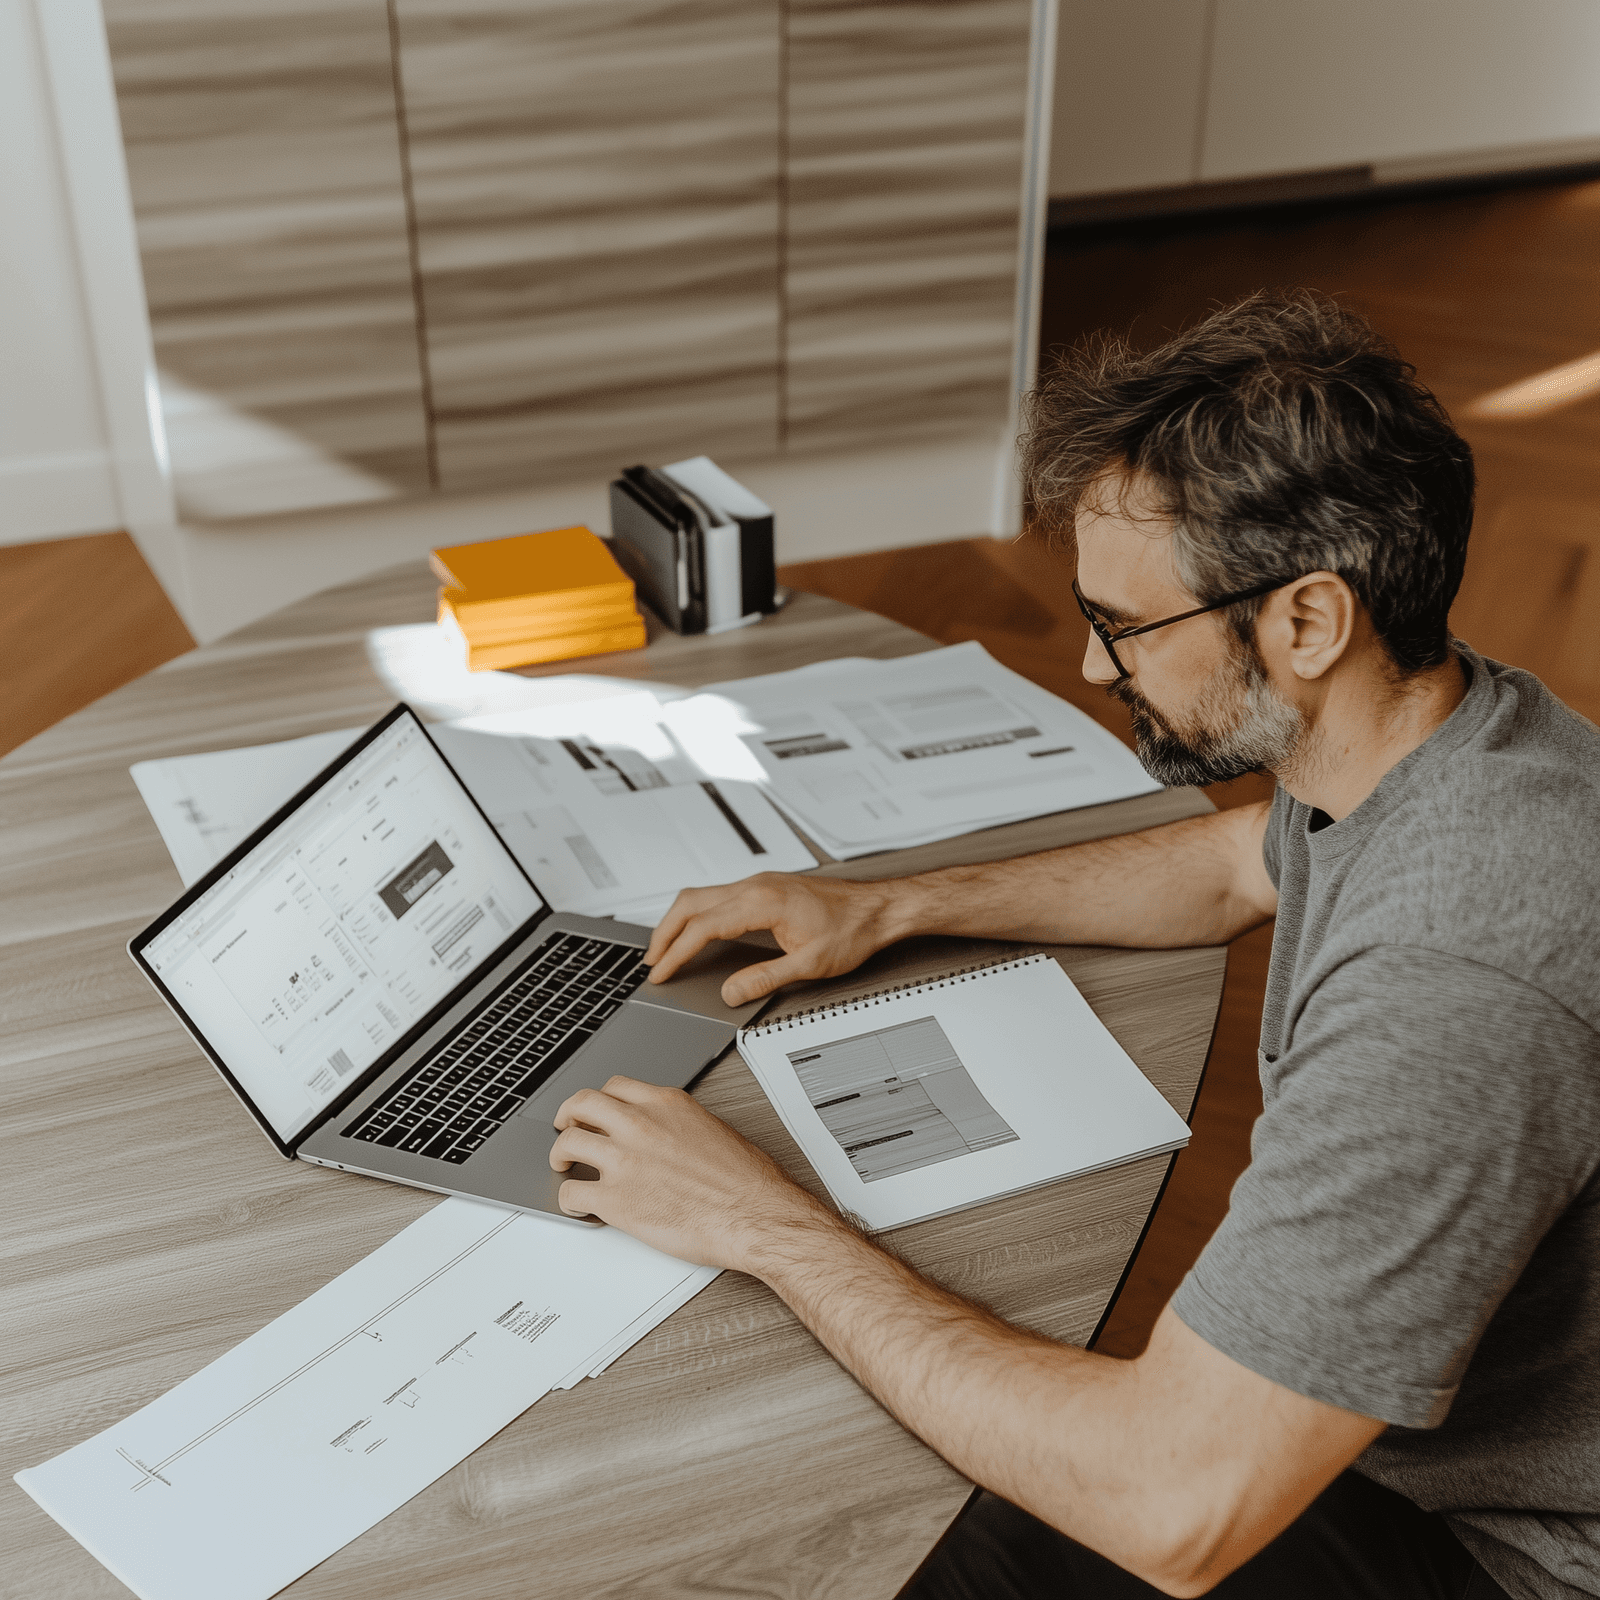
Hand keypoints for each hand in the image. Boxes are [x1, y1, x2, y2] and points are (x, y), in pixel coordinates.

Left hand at [549, 1076, 827, 1268]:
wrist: (755, 1215)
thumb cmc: (747, 1181)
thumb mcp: (714, 1128)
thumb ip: (680, 1123)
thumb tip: (667, 1132)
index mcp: (667, 1104)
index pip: (616, 1086)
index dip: (600, 1100)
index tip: (596, 1110)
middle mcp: (640, 1125)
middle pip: (582, 1104)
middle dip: (569, 1115)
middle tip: (566, 1127)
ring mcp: (624, 1161)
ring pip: (568, 1143)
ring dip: (560, 1154)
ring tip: (563, 1164)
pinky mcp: (616, 1200)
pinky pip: (572, 1193)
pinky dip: (568, 1199)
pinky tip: (577, 1203)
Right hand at [644, 871, 907, 1004]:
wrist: (879, 908)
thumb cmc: (853, 929)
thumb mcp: (809, 964)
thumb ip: (764, 979)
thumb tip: (731, 992)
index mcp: (761, 902)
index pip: (702, 926)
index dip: (676, 952)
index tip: (661, 972)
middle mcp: (755, 886)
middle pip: (690, 903)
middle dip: (664, 932)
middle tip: (651, 962)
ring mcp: (759, 883)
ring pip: (701, 895)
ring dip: (678, 921)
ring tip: (666, 949)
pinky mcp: (765, 886)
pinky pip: (718, 896)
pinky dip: (697, 915)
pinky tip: (698, 932)